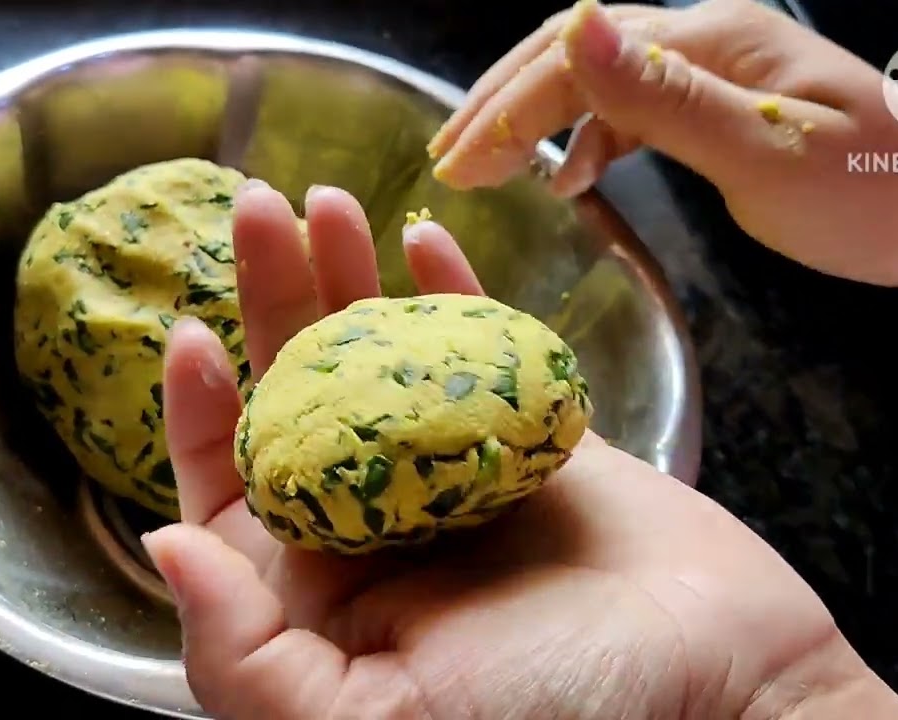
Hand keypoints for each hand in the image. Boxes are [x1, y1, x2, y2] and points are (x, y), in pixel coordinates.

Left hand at [141, 181, 897, 718]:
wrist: (732, 687)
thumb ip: (246, 657)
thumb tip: (166, 542)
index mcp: (325, 593)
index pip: (235, 487)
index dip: (203, 410)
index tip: (194, 334)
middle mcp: (381, 522)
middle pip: (303, 395)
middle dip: (273, 301)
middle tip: (262, 210)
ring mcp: (456, 470)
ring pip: (383, 359)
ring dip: (350, 276)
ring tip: (328, 200)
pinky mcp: (531, 433)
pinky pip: (480, 349)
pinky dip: (452, 291)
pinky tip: (422, 234)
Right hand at [427, 0, 897, 289]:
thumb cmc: (871, 194)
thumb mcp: (764, 152)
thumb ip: (663, 97)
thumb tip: (572, 30)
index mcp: (709, 41)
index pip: (579, 58)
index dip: (508, 107)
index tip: (455, 164)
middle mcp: (703, 41)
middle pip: (575, 54)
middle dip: (502, 104)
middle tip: (445, 160)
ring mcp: (712, 73)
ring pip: (597, 82)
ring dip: (533, 119)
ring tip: (480, 168)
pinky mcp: (720, 109)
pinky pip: (633, 112)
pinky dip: (587, 141)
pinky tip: (566, 178)